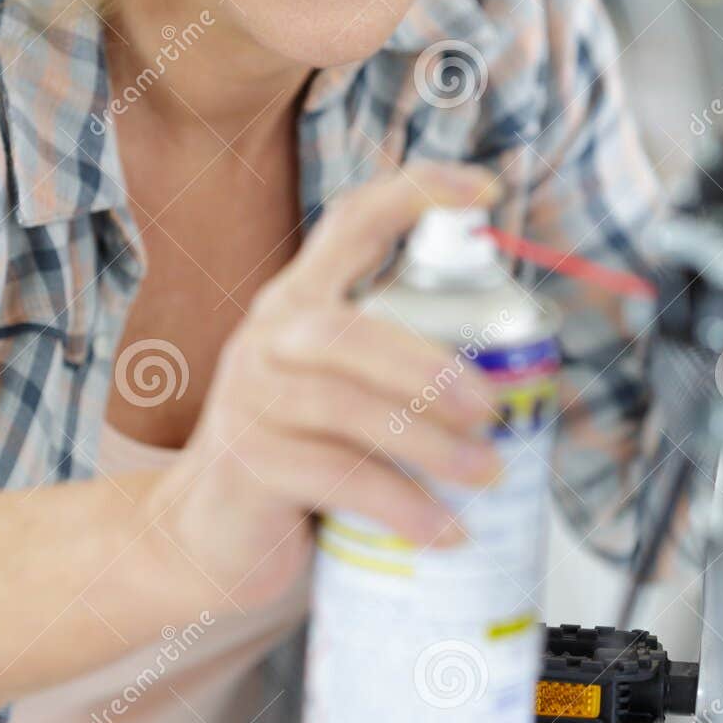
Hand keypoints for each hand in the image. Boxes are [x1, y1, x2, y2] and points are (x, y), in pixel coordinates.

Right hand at [146, 160, 506, 609]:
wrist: (206, 532)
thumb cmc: (295, 456)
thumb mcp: (338, 393)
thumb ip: (395, 371)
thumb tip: (515, 384)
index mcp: (300, 302)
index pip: (351, 222)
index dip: (417, 194)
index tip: (486, 190)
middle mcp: (269, 338)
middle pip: (351, 332)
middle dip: (430, 368)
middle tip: (493, 409)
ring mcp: (250, 400)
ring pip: (344, 407)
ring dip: (427, 443)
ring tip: (486, 471)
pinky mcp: (248, 465)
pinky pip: (333, 478)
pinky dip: (401, 506)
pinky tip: (446, 530)